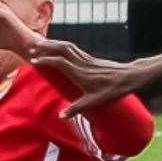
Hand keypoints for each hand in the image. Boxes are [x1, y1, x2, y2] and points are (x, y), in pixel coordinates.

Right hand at [31, 39, 150, 115]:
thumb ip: (76, 108)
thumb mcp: (93, 102)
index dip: (45, 60)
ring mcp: (87, 59)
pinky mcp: (91, 58)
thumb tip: (60, 116)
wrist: (128, 77)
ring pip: (68, 46)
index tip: (33, 60)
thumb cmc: (112, 91)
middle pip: (61, 49)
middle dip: (46, 47)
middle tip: (33, 48)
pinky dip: (63, 46)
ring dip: (54, 44)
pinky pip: (74, 48)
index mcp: (79, 73)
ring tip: (42, 45)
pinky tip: (59, 48)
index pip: (59, 62)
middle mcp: (82, 63)